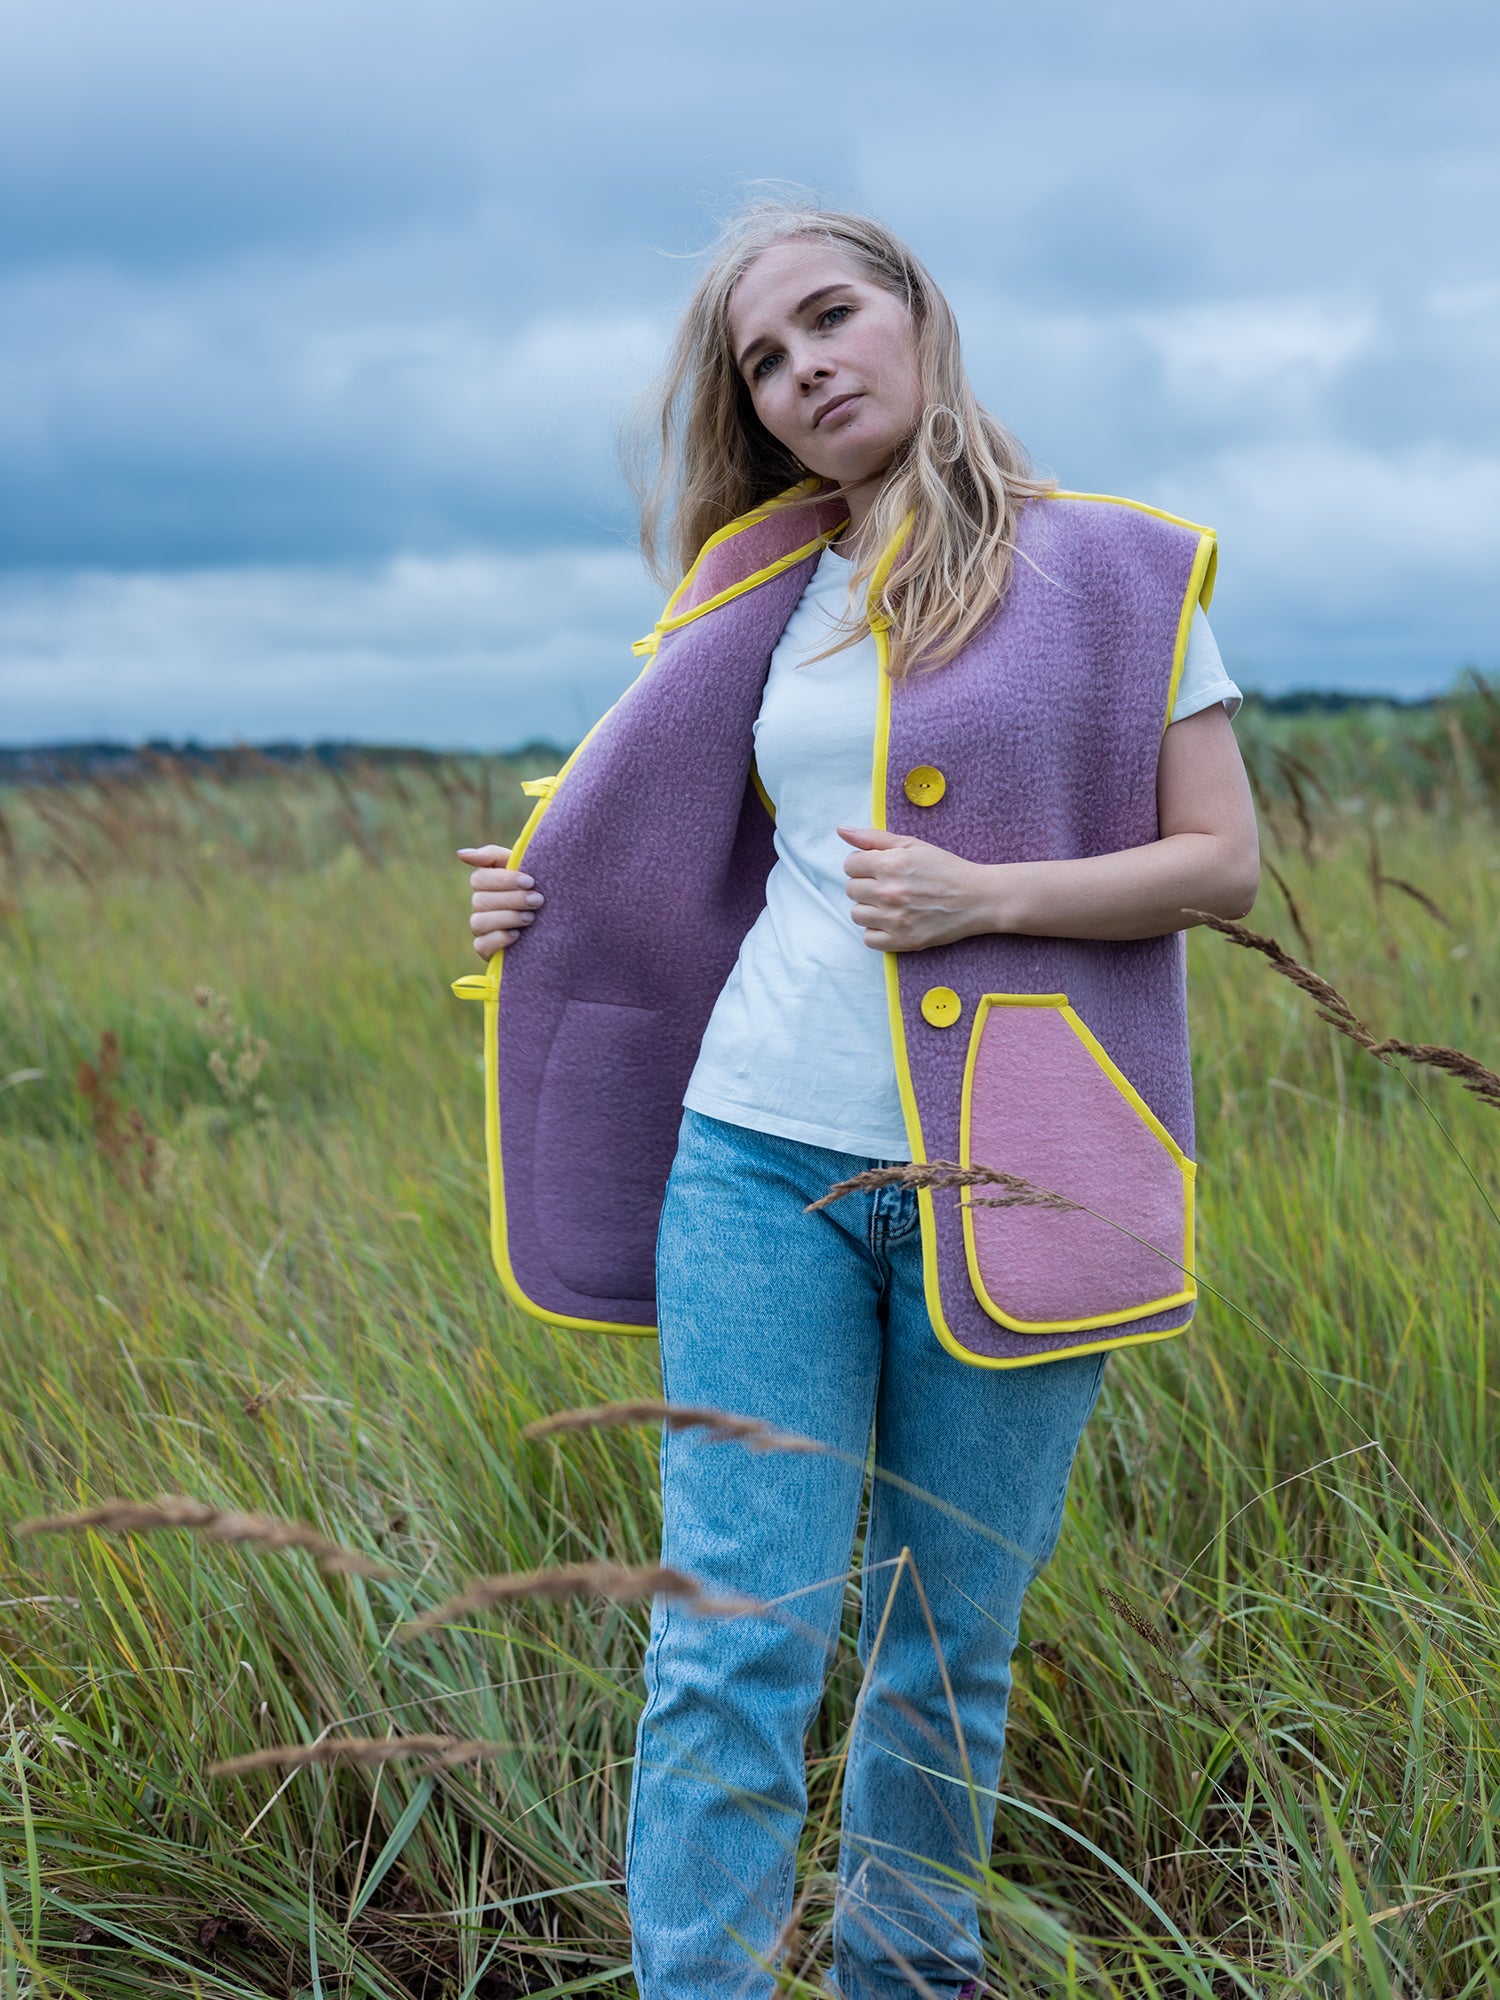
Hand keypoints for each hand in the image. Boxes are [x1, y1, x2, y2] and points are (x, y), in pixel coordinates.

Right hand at [456, 845, 544, 958]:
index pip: (479, 879)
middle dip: (512, 900)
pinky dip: (498, 939)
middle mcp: (480, 906)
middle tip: (538, 900)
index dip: (503, 880)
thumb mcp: (523, 867)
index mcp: (486, 884)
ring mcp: (482, 928)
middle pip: (480, 901)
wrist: (559, 921)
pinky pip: (481, 945)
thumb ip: (494, 856)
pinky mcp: (486, 949)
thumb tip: (461, 854)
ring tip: (531, 918)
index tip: (530, 881)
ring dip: (507, 918)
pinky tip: (517, 935)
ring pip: (478, 922)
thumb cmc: (538, 888)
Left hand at [838, 826, 993, 951]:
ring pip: (857, 914)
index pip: (850, 865)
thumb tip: (842, 830)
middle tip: (889, 885)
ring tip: (891, 904)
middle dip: (866, 885)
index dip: (863, 864)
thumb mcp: (913, 845)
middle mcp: (889, 893)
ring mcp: (895, 919)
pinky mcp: (902, 941)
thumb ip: (874, 838)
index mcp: (890, 865)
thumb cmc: (945, 868)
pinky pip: (868, 939)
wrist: (977, 898)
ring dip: (869, 908)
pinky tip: (893, 921)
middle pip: (851, 889)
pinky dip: (877, 931)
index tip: (879, 868)